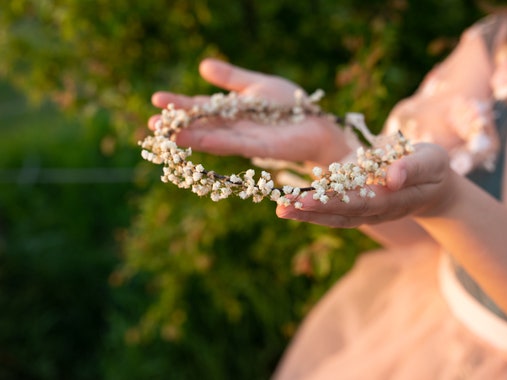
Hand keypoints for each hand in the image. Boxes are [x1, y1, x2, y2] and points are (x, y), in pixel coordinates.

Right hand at [148, 58, 351, 165]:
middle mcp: (234, 127)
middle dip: (177, 125)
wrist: (316, 123)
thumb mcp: (257, 86)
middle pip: (202, 125)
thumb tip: (203, 66)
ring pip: (214, 137)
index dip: (180, 104)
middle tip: (150, 124)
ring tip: (167, 134)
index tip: (156, 99)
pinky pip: (237, 144)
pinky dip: (218, 143)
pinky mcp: (262, 148)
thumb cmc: (289, 105)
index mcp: (232, 111)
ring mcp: (247, 139)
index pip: (201, 108)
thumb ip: (232, 79)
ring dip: (191, 136)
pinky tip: (200, 140)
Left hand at [276, 143, 455, 227]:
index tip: (304, 199)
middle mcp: (376, 210)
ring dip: (307, 214)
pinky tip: (292, 203)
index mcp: (392, 199)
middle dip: (310, 211)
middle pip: (340, 213)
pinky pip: (335, 211)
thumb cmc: (433, 168)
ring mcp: (367, 211)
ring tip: (280, 208)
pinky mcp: (360, 206)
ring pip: (334, 216)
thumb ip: (412, 168)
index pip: (358, 202)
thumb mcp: (432, 161)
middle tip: (281, 207)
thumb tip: (391, 177)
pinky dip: (313, 209)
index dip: (330, 202)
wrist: (434, 186)